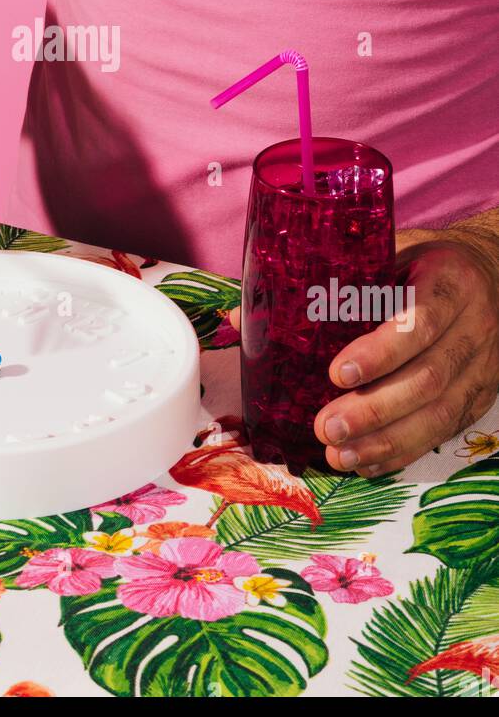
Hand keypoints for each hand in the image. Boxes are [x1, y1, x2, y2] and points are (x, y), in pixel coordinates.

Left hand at [314, 234, 498, 474]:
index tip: (336, 373)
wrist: (492, 274)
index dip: (381, 351)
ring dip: (386, 440)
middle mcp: (473, 326)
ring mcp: (482, 366)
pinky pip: (444, 431)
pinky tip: (366, 462)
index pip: (420, 320)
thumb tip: (242, 315)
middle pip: (428, 378)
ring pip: (439, 413)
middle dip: (374, 409)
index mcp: (449, 282)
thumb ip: (326, 280)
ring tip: (338, 455)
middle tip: (326, 427)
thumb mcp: (384, 254)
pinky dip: (403, 451)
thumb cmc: (422, 262)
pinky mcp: (480, 396)